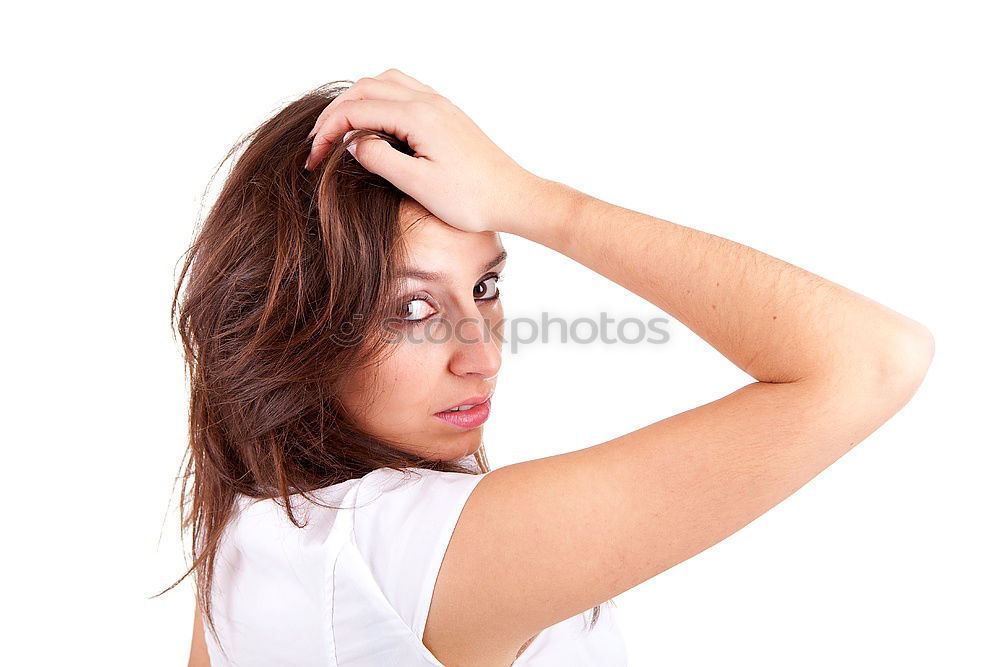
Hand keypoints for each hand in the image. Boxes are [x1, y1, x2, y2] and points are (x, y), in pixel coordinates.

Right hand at [304, 68, 543, 233]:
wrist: (514, 197)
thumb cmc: (472, 199)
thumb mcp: (419, 185)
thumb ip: (380, 160)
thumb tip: (353, 142)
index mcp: (418, 116)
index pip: (356, 111)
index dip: (328, 132)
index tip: (313, 158)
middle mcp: (428, 102)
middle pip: (366, 88)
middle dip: (336, 113)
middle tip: (318, 142)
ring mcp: (439, 104)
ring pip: (385, 82)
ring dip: (357, 100)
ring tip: (341, 128)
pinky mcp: (446, 114)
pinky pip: (405, 90)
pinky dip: (380, 99)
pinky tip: (375, 123)